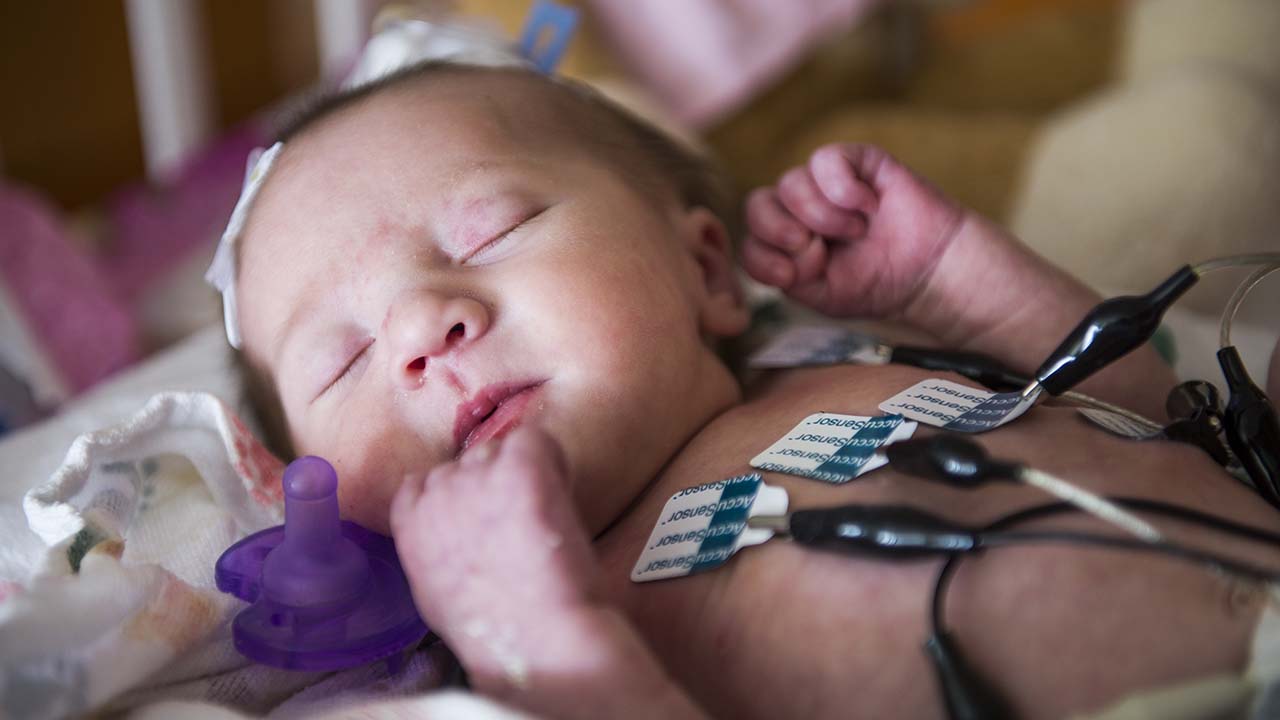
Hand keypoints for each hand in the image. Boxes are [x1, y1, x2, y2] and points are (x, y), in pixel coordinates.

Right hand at [390, 427, 598, 661]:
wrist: (535, 640)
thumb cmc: (495, 631)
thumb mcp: (436, 592)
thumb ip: (435, 548)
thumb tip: (455, 531)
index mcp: (411, 525)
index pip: (422, 483)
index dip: (458, 495)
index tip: (484, 518)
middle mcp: (438, 494)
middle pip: (468, 464)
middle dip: (494, 485)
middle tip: (522, 525)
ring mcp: (477, 477)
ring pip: (501, 450)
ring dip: (525, 473)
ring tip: (544, 518)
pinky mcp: (519, 468)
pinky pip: (537, 440)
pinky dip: (554, 460)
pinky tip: (560, 493)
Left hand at [742, 143, 964, 319]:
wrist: (931, 272)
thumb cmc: (878, 284)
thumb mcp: (824, 295)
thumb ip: (790, 276)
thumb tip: (781, 248)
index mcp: (787, 243)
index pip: (750, 242)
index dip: (764, 259)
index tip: (794, 277)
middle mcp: (799, 209)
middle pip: (758, 204)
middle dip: (780, 232)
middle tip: (816, 249)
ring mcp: (826, 183)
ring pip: (790, 183)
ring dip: (821, 215)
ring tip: (857, 231)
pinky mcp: (857, 160)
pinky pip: (826, 160)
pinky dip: (842, 187)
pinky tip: (866, 206)